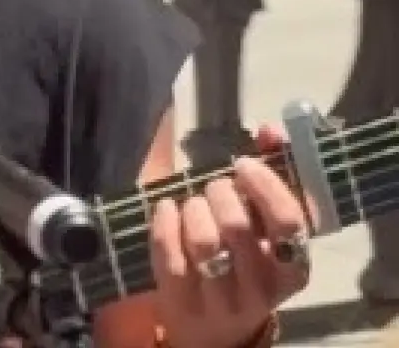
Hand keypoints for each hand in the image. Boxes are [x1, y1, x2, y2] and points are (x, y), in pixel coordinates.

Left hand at [149, 126, 311, 347]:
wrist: (213, 331)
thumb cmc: (243, 265)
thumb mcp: (265, 229)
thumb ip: (272, 177)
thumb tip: (272, 130)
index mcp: (294, 267)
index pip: (290, 221)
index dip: (265, 185)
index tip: (243, 164)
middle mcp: (262, 288)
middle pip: (239, 228)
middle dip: (220, 194)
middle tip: (213, 187)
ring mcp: (220, 300)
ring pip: (204, 244)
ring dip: (192, 209)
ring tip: (191, 203)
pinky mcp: (181, 303)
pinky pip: (169, 256)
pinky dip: (163, 223)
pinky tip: (166, 209)